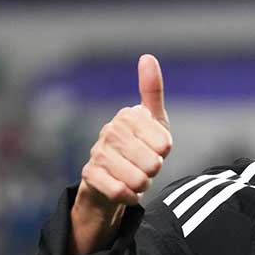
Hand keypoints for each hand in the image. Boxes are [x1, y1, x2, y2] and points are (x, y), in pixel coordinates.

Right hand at [70, 55, 171, 254]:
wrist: (111, 181)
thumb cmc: (138, 147)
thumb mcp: (153, 121)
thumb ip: (152, 92)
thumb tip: (147, 57)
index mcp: (127, 116)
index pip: (164, 144)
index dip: (164, 152)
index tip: (157, 149)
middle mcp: (109, 131)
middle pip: (152, 163)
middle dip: (154, 171)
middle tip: (146, 167)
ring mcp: (97, 153)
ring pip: (137, 179)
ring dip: (143, 185)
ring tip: (137, 179)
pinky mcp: (90, 176)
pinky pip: (120, 192)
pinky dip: (130, 197)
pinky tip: (127, 192)